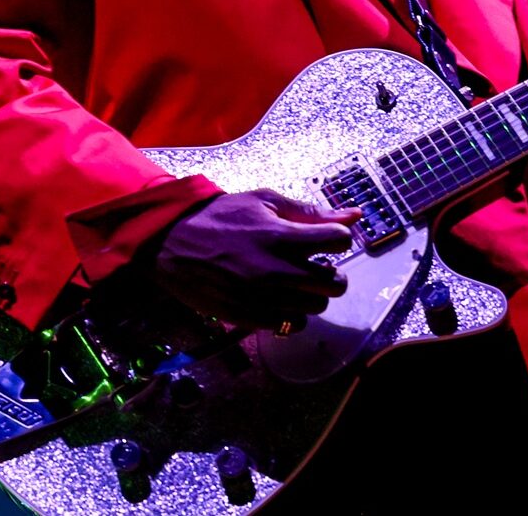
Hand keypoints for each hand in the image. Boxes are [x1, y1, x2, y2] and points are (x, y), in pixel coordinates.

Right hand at [150, 189, 362, 328]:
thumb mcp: (264, 201)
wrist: (172, 243)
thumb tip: (354, 215)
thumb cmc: (222, 217)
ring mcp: (262, 298)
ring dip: (311, 296)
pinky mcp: (247, 318)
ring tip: (294, 283)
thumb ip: (310, 211)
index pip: (338, 241)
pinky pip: (289, 326)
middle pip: (334, 284)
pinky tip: (278, 299)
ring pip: (314, 309)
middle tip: (317, 267)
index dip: (337, 239)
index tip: (325, 240)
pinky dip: (290, 314)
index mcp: (282, 235)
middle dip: (331, 274)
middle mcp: (276, 270)